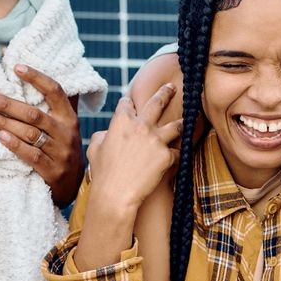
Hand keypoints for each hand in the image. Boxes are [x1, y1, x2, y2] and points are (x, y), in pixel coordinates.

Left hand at [0, 65, 83, 204]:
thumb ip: (53, 100)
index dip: (36, 77)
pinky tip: (0, 136)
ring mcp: (60, 152)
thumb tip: (22, 67)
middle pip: (34, 114)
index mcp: (69, 117)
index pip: (55, 91)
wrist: (73, 185)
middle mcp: (66, 132)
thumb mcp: (65, 124)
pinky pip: (31, 155)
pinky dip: (15, 145)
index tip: (15, 66)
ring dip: (5, 123)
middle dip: (8, 104)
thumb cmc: (61, 146)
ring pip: (29, 133)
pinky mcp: (51, 170)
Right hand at [85, 85, 182, 217]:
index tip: (132, 103)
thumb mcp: (94, 148)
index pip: (127, 104)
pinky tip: (177, 158)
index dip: (129, 103)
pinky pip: (177, 153)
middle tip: (172, 87)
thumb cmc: (102, 173)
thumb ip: (102, 135)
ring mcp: (156, 139)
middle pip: (157, 103)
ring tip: (186, 120)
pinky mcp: (167, 155)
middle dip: (165, 92)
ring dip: (181, 123)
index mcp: (121, 121)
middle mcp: (141, 125)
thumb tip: (106, 134)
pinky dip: (176, 156)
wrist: (115, 193)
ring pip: (176, 125)